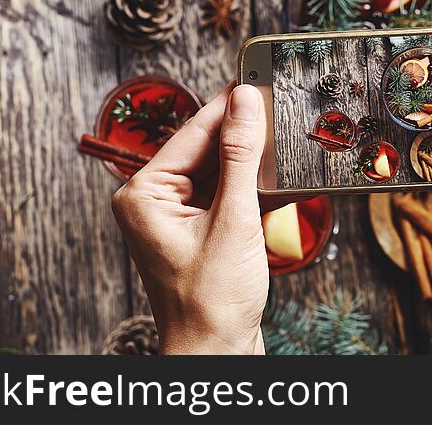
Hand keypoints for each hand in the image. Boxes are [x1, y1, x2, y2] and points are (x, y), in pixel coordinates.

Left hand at [111, 83, 277, 354]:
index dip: (228, 104)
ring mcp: (176, 216)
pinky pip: (226, 195)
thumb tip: (245, 101)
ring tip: (287, 138)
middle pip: (206, 149)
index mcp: (144, 194)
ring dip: (252, 162)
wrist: (215, 355)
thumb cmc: (212, 301)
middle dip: (244, 133)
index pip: (192, 132)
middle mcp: (153, 201)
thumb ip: (240, 156)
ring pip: (219, 171)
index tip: (257, 76)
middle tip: (281, 105)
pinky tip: (283, 178)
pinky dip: (253, 188)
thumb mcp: (234, 220)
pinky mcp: (198, 230)